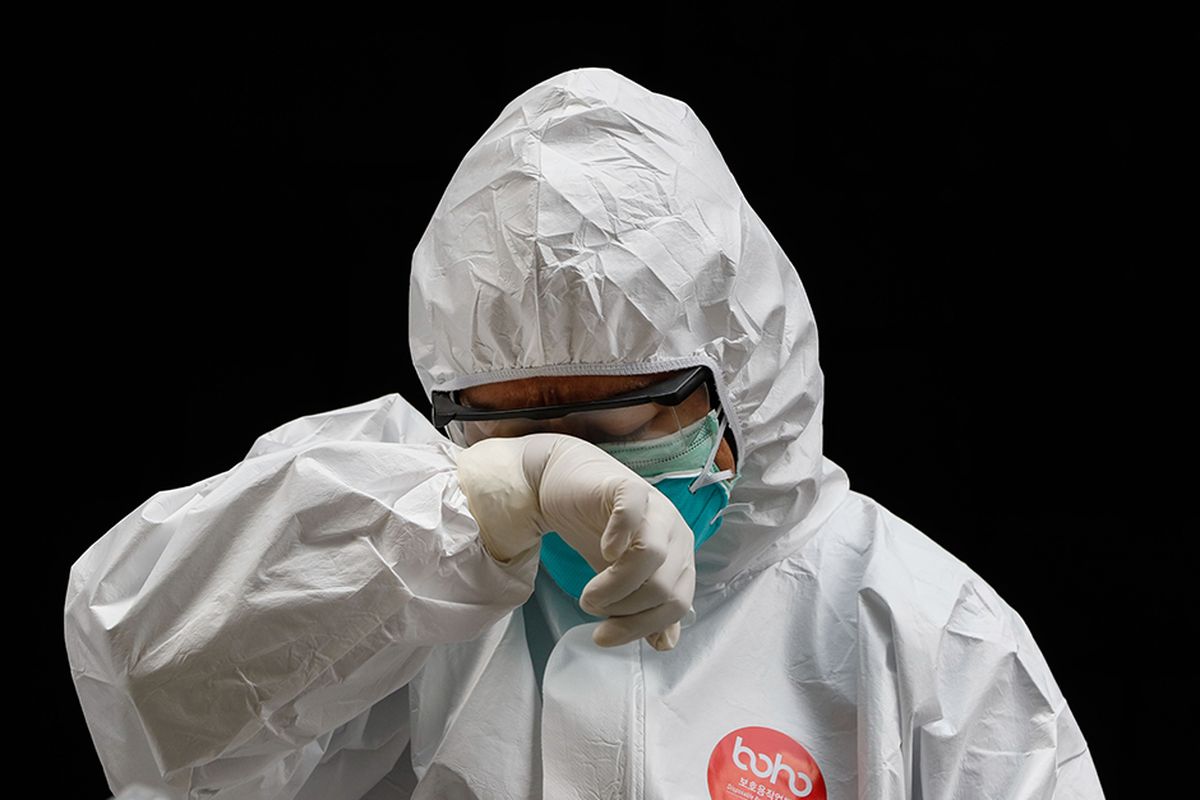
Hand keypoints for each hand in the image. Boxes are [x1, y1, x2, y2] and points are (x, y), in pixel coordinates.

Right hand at [455, 433, 695, 649]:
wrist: (565, 487)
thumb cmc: (597, 533)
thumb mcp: (621, 580)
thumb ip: (645, 611)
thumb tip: (664, 644)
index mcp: (679, 556)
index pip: (677, 604)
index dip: (641, 627)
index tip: (604, 636)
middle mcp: (675, 531)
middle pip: (664, 587)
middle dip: (624, 610)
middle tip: (592, 608)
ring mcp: (654, 507)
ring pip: (652, 557)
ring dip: (615, 586)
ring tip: (588, 593)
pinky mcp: (627, 487)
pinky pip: (632, 514)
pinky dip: (618, 538)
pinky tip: (602, 551)